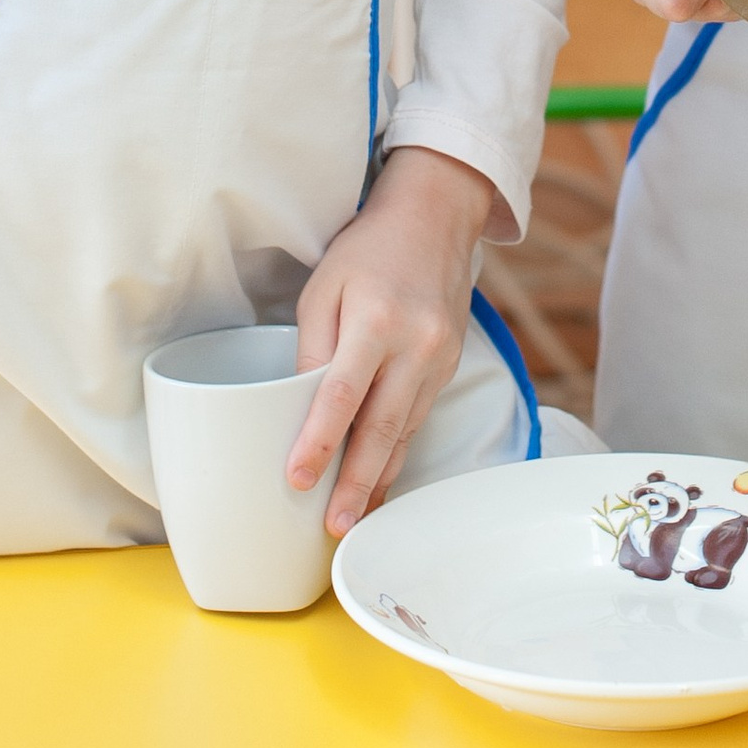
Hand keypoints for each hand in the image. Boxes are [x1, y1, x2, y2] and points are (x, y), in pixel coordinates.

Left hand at [289, 147, 495, 534]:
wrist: (435, 222)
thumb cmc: (368, 252)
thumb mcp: (324, 288)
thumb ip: (313, 348)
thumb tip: (301, 410)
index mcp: (376, 320)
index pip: (343, 393)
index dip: (320, 440)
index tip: (298, 478)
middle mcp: (416, 344)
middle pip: (382, 427)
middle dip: (356, 482)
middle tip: (334, 526)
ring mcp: (440, 359)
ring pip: (405, 431)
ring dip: (378, 477)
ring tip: (353, 517)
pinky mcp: (450, 367)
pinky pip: (419, 418)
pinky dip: (397, 452)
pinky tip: (379, 479)